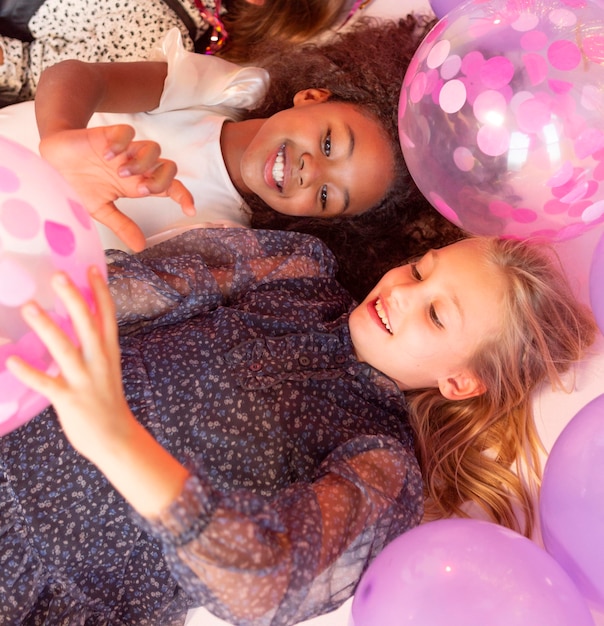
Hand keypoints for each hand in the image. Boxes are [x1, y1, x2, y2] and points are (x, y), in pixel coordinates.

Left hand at [6, 268, 135, 463]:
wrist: (116, 438)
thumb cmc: (107, 402)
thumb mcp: (107, 368)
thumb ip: (93, 347)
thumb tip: (77, 325)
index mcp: (109, 352)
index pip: (107, 316)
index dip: (100, 291)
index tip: (91, 268)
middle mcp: (99, 361)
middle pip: (87, 325)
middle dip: (74, 299)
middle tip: (59, 276)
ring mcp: (84, 380)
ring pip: (65, 349)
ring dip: (47, 328)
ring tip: (30, 307)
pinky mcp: (69, 400)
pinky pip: (47, 384)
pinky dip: (30, 372)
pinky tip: (12, 361)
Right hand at [39, 125, 195, 251]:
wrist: (53, 162)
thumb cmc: (80, 185)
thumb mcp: (100, 210)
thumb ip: (122, 225)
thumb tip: (140, 247)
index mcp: (138, 185)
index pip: (170, 188)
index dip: (183, 196)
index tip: (190, 210)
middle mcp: (137, 167)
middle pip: (169, 167)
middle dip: (161, 180)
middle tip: (140, 190)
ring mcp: (126, 151)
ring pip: (154, 149)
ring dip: (141, 163)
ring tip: (119, 172)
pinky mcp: (110, 134)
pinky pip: (128, 132)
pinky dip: (121, 143)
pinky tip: (106, 154)